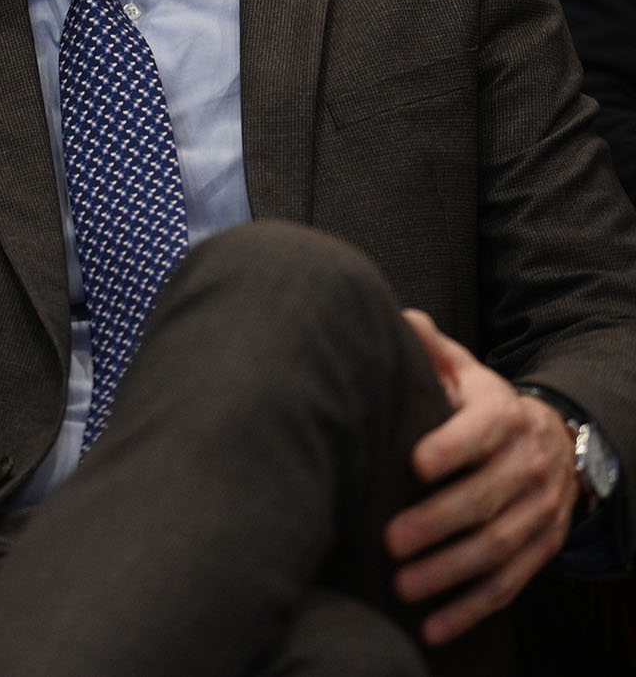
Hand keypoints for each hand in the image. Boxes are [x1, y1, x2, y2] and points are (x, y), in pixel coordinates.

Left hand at [385, 309, 576, 644]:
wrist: (553, 440)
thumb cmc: (480, 404)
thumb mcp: (463, 371)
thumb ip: (432, 351)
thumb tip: (401, 320)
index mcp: (503, 415)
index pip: (481, 429)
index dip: (452, 446)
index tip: (415, 463)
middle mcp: (528, 464)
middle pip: (487, 498)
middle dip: (439, 522)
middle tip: (392, 540)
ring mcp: (539, 511)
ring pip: (498, 547)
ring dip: (451, 571)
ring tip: (403, 585)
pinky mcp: (540, 548)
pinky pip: (510, 584)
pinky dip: (472, 608)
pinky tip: (433, 626)